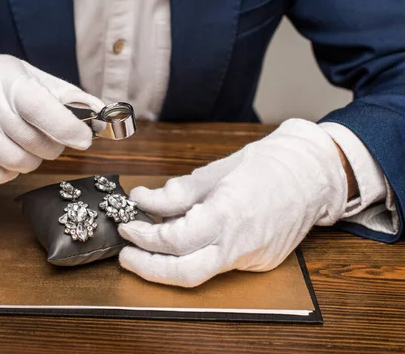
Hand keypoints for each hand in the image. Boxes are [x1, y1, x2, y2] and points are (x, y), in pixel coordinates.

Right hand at [0, 55, 103, 182]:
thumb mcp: (29, 78)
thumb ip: (65, 95)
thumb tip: (101, 112)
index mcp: (5, 80)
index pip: (40, 107)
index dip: (66, 127)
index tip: (84, 138)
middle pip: (34, 142)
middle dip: (53, 145)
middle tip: (51, 137)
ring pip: (21, 163)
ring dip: (33, 158)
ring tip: (25, 142)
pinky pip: (3, 175)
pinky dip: (12, 168)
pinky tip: (4, 150)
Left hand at [118, 119, 348, 286]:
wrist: (312, 174)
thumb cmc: (267, 165)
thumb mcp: (215, 171)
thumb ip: (177, 192)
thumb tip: (144, 200)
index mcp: (229, 214)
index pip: (175, 239)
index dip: (145, 236)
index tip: (129, 225)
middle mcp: (241, 244)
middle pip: (185, 274)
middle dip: (148, 268)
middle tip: (126, 255)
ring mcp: (252, 258)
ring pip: (202, 274)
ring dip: (168, 266)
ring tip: (148, 249)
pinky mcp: (258, 263)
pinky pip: (218, 265)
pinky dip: (195, 257)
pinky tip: (183, 243)